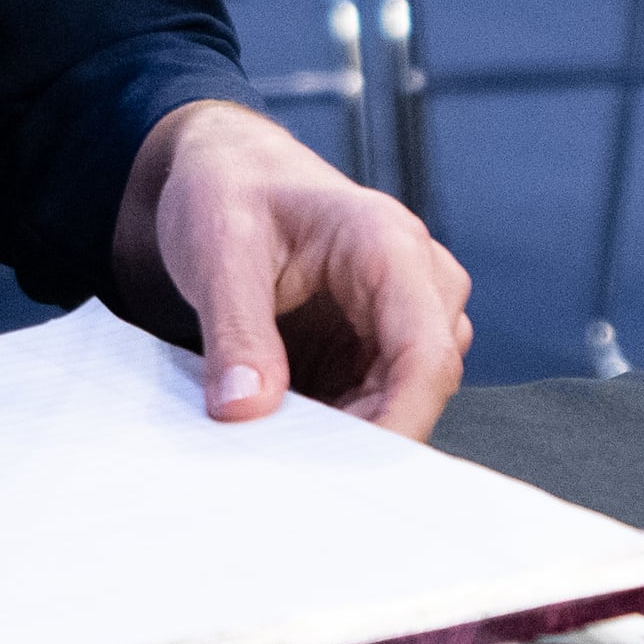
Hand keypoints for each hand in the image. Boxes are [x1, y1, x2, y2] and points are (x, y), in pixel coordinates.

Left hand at [114, 99, 473, 437]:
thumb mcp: (217, 251)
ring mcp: (403, 314)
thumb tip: (246, 409)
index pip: (426, 352)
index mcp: (386, 244)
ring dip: (345, 431)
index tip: (349, 471)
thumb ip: (236, 331)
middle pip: (422, 385)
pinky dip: (332, 422)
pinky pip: (373, 400)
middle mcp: (414, 279)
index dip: (401, 420)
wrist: (226, 171)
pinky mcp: (378, 342)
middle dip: (363, 435)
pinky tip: (283, 428)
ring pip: (401, 399)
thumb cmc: (229, 190)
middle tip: (287, 468)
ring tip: (274, 444)